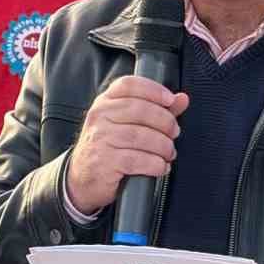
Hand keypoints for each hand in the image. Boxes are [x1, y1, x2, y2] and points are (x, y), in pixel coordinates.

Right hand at [65, 76, 189, 214]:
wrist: (82, 179)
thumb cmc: (108, 148)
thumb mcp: (126, 124)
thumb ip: (156, 109)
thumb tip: (182, 99)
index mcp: (105, 102)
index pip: (129, 85)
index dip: (153, 89)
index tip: (169, 100)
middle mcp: (99, 117)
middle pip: (140, 110)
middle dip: (165, 121)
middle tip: (174, 132)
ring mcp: (100, 139)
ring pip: (141, 136)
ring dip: (163, 146)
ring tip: (168, 152)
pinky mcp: (104, 162)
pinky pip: (137, 160)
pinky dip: (155, 164)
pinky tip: (160, 166)